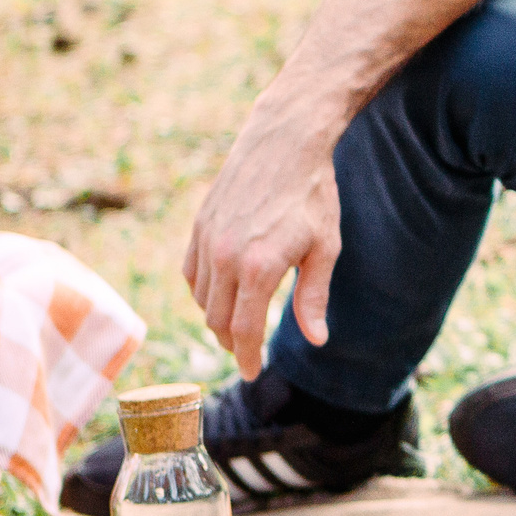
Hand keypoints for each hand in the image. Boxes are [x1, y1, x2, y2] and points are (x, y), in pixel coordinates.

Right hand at [181, 107, 342, 379]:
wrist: (285, 142)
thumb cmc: (312, 196)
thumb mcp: (325, 248)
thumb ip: (313, 298)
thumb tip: (316, 339)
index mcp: (259, 268)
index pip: (243, 330)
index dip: (247, 357)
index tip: (252, 373)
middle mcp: (225, 257)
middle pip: (218, 320)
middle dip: (231, 343)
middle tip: (246, 353)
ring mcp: (207, 240)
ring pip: (201, 298)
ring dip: (216, 318)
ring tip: (236, 326)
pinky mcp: (199, 225)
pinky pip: (190, 273)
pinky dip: (203, 291)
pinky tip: (220, 294)